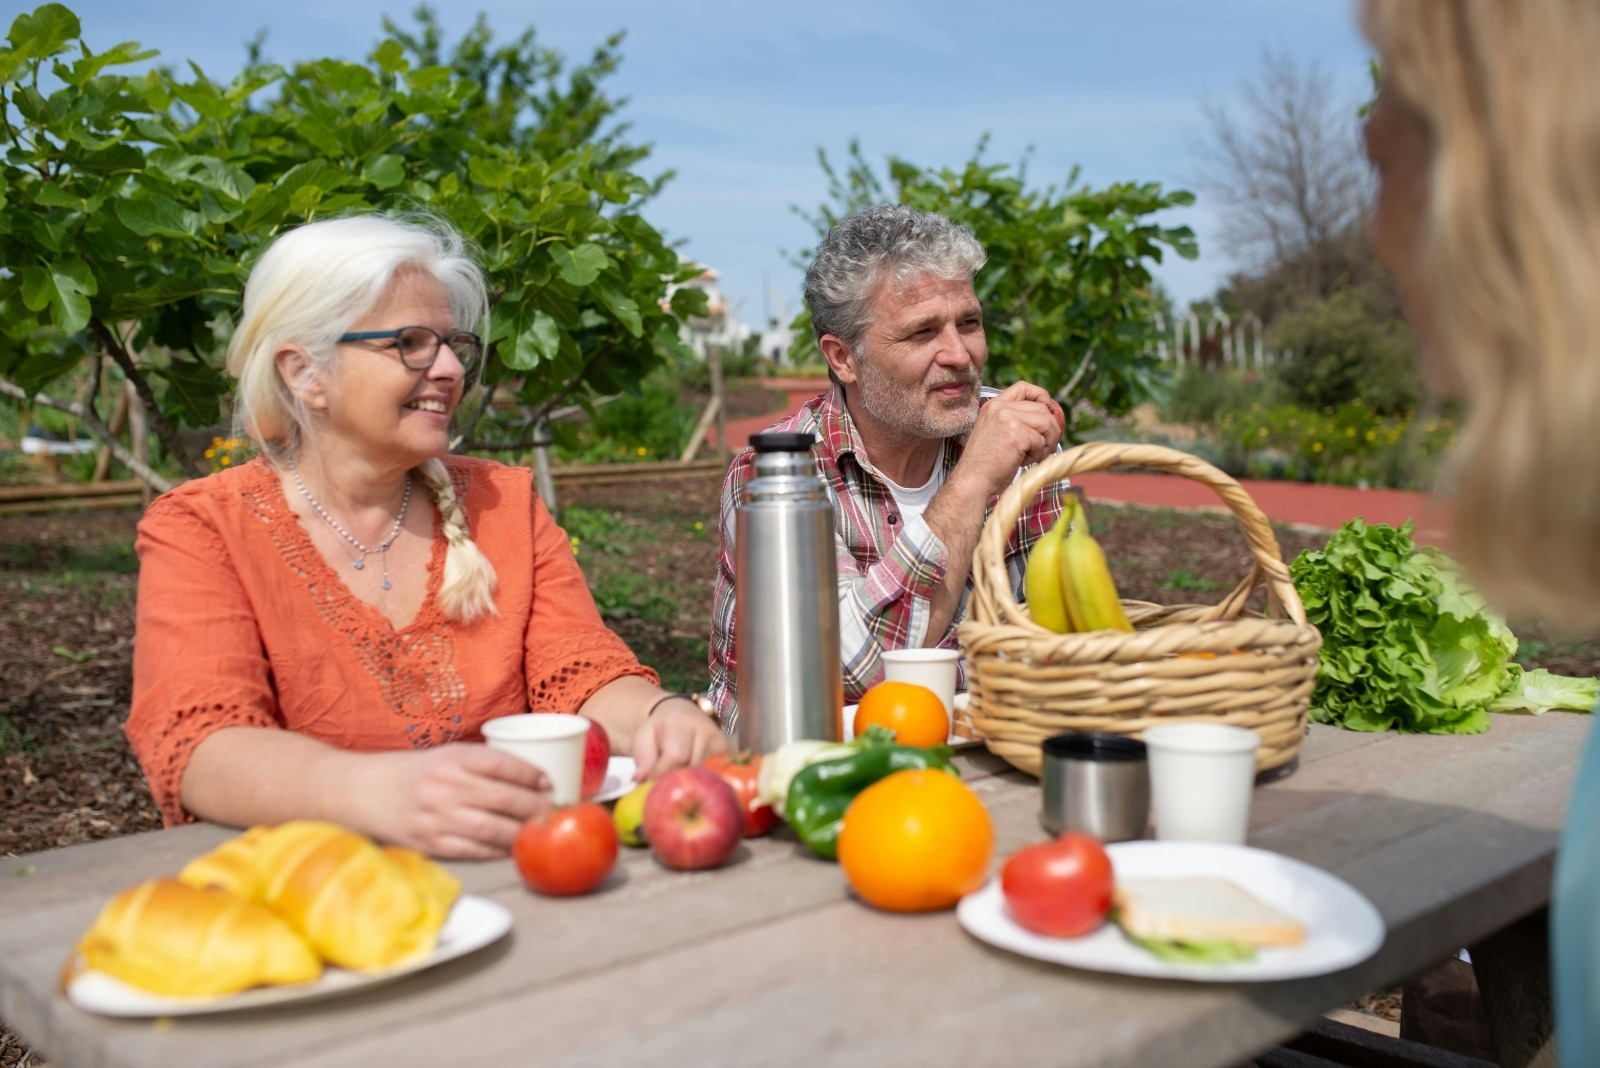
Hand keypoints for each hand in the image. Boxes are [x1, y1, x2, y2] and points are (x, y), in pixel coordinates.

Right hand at [354, 744, 552, 859]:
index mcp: (451, 758)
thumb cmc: (410, 772)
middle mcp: (444, 786)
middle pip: (503, 798)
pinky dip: (496, 851)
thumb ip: (479, 763)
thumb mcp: (443, 755)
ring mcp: (436, 817)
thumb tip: (530, 776)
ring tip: (540, 832)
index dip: (530, 774)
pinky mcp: (429, 843)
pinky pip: (472, 850)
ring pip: (491, 829)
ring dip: (521, 832)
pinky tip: (512, 849)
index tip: (549, 782)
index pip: (501, 763)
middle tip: (555, 811)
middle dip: (536, 807)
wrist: (359, 791)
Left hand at [631, 701, 728, 780]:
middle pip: (692, 768)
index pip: (676, 755)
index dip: (662, 774)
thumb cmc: (660, 730)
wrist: (681, 716)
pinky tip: (693, 782)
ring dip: (689, 784)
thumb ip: (642, 757)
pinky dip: (703, 783)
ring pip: (705, 776)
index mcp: (681, 721)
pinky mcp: (728, 753)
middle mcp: (706, 729)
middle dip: (675, 782)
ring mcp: (720, 741)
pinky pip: (716, 776)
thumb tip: (641, 779)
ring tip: (677, 782)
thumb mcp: (644, 737)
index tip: (649, 783)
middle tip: (664, 786)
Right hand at [951, 380, 1062, 499]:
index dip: (1041, 396)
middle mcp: (1000, 408)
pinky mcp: (1017, 434)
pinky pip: (1041, 441)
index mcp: (993, 406)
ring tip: (1034, 455)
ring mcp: (1008, 419)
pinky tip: (1024, 461)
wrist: (972, 481)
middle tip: (1043, 447)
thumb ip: (1014, 421)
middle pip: (1042, 408)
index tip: (1047, 412)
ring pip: (1047, 423)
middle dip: (1050, 429)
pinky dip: (1038, 454)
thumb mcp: (995, 433)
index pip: (1023, 387)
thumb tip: (1047, 418)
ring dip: (1047, 442)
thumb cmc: (985, 464)